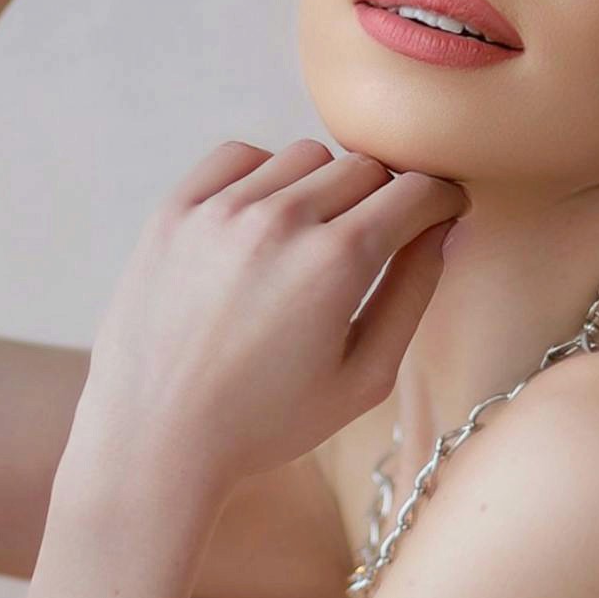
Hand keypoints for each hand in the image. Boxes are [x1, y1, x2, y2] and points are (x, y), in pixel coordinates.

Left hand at [70, 138, 468, 500]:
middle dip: (386, 199)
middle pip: (365, 168)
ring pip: (305, 157)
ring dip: (323, 187)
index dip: (441, 200)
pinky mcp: (174, 211)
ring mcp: (219, 210)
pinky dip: (262, 176)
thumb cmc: (265, 424)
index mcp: (336, 262)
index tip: (441, 213)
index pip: (416, 190)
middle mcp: (278, 219)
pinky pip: (238, 156)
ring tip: (311, 242)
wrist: (154, 440)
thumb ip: (413, 293)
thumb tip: (444, 229)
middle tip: (375, 244)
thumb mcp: (364, 378)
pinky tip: (261, 223)